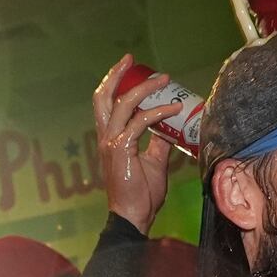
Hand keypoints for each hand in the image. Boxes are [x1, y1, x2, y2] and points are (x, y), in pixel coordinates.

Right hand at [92, 54, 175, 232]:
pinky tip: (174, 109)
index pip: (106, 104)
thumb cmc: (141, 194)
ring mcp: (111, 143)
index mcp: (109, 139)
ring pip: (123, 104)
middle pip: (103, 96)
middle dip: (116, 74)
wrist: (132, 217)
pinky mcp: (121, 150)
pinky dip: (158, 113)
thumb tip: (169, 128)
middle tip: (131, 59)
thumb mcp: (153, 163)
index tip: (130, 68)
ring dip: (145, 88)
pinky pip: (140, 123)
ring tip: (164, 80)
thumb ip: (157, 143)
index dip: (115, 83)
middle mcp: (105, 137)